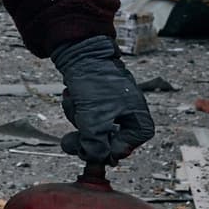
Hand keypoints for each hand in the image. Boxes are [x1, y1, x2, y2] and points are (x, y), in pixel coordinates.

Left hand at [51, 35, 155, 164]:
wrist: (80, 50)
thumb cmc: (95, 81)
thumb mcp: (95, 118)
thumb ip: (95, 144)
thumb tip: (94, 157)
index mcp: (138, 119)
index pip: (126, 148)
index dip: (107, 152)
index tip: (91, 152)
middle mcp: (129, 114)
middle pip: (106, 140)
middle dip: (86, 134)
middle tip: (69, 141)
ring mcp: (112, 107)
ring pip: (92, 128)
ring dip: (78, 118)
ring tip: (73, 101)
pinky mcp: (97, 100)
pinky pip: (85, 115)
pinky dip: (76, 108)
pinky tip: (71, 94)